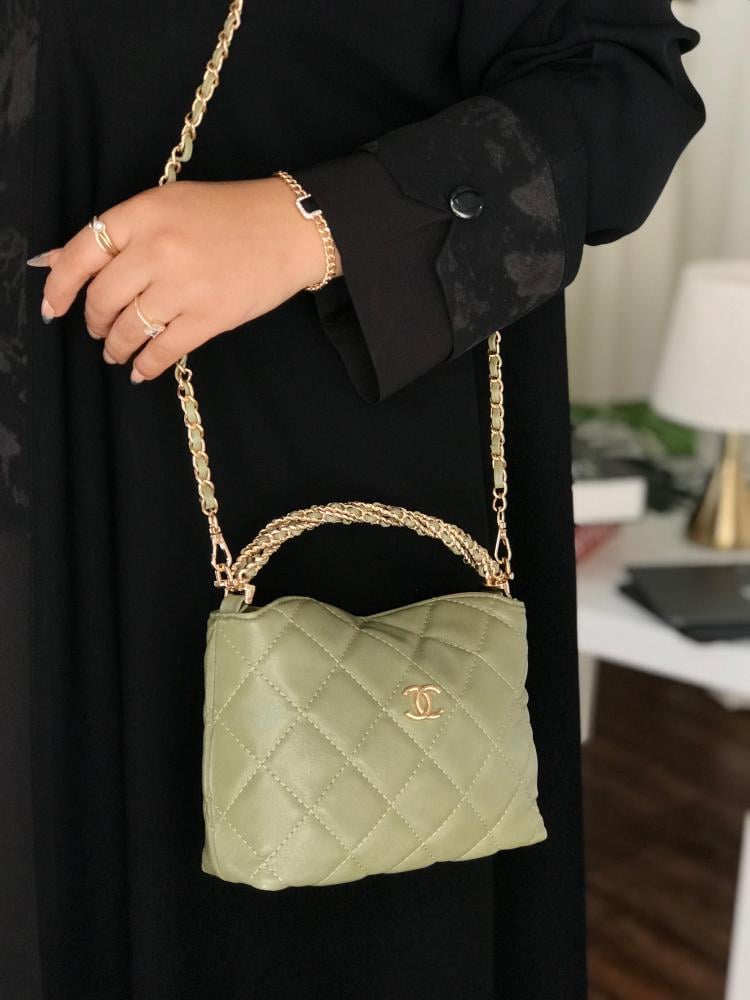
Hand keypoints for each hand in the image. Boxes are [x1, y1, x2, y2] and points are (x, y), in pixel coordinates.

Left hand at [28, 177, 342, 381]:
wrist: (288, 229)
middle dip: (94, 321)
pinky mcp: (210, 317)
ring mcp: (184, 286)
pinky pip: (163, 349)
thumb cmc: (230, 215)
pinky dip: (146, 365)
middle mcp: (158, 249)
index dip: (60, 286)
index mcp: (144, 213)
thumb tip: (61, 262)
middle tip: (97, 330)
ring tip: (115, 352)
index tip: (53, 306)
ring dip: (115, 347)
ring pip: (129, 328)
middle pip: (103, 298)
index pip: (82, 253)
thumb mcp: (168, 205)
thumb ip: (121, 233)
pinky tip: (141, 369)